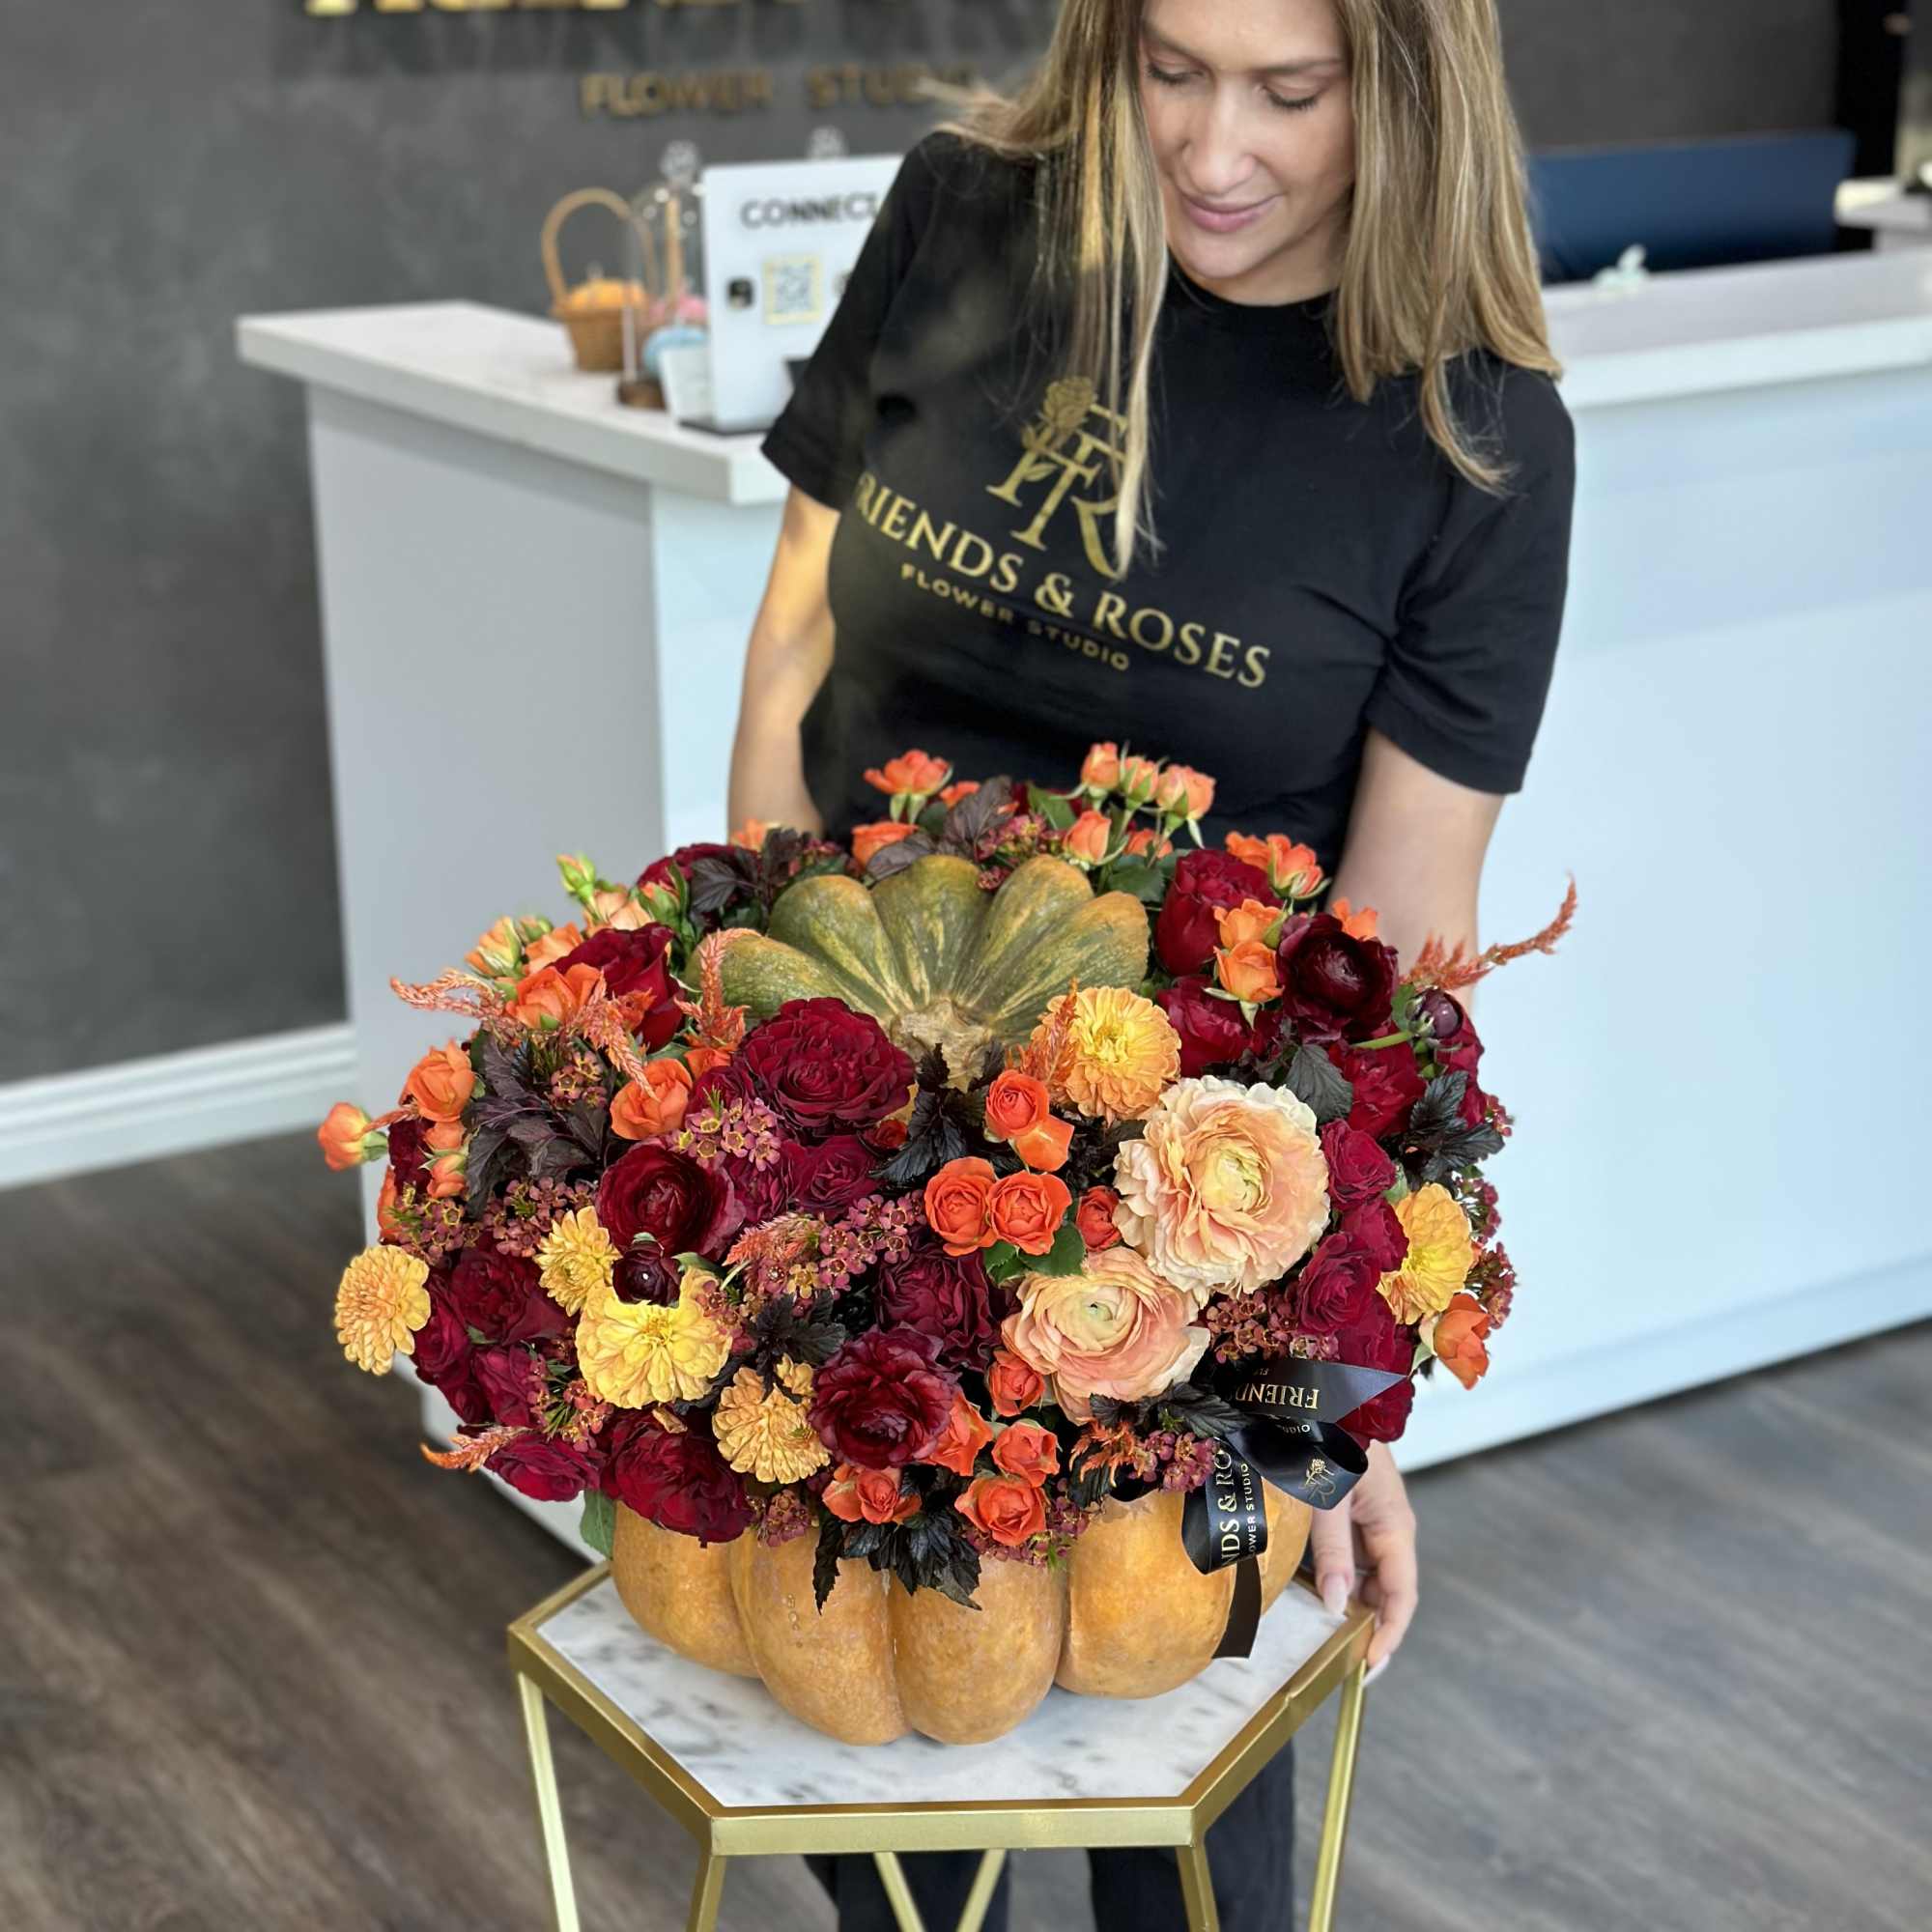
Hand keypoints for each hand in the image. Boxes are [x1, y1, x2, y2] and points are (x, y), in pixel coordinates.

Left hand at [1306, 1441, 1417, 1676]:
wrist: (1327, 1396)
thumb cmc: (1331, 1438)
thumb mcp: (1328, 1498)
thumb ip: (1332, 1551)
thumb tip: (1336, 1605)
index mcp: (1396, 1527)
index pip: (1401, 1597)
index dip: (1388, 1635)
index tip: (1368, 1668)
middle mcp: (1390, 1528)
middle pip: (1386, 1591)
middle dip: (1367, 1626)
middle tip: (1337, 1658)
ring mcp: (1373, 1520)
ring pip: (1367, 1576)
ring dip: (1349, 1602)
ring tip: (1321, 1631)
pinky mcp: (1354, 1511)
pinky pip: (1350, 1555)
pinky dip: (1335, 1576)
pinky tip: (1310, 1590)